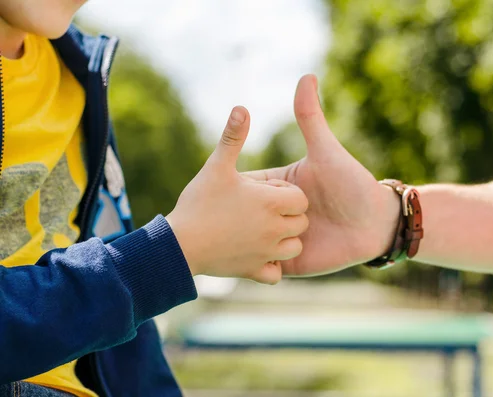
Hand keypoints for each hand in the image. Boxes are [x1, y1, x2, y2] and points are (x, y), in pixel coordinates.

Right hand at [167, 107, 308, 283]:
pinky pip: (276, 273)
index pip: (299, 197)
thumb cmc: (198, 202)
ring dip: (282, 240)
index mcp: (272, 202)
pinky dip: (271, 266)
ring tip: (260, 232)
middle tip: (260, 211)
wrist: (178, 244)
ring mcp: (266, 253)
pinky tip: (256, 254)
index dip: (284, 192)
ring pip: (293, 246)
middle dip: (286, 215)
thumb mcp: (218, 166)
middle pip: (300, 221)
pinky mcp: (254, 273)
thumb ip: (233, 137)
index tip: (263, 192)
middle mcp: (275, 229)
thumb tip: (242, 108)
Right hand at [244, 76, 400, 275]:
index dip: (241, 189)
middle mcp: (277, 215)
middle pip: (247, 218)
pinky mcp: (289, 265)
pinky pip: (267, 271)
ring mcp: (281, 242)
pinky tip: (259, 262)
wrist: (374, 224)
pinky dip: (262, 267)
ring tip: (245, 244)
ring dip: (253, 244)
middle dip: (239, 221)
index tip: (225, 188)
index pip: (250, 187)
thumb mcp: (324, 151)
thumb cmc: (351, 184)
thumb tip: (306, 75)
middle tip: (227, 223)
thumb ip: (310, 117)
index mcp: (279, 189)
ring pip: (255, 245)